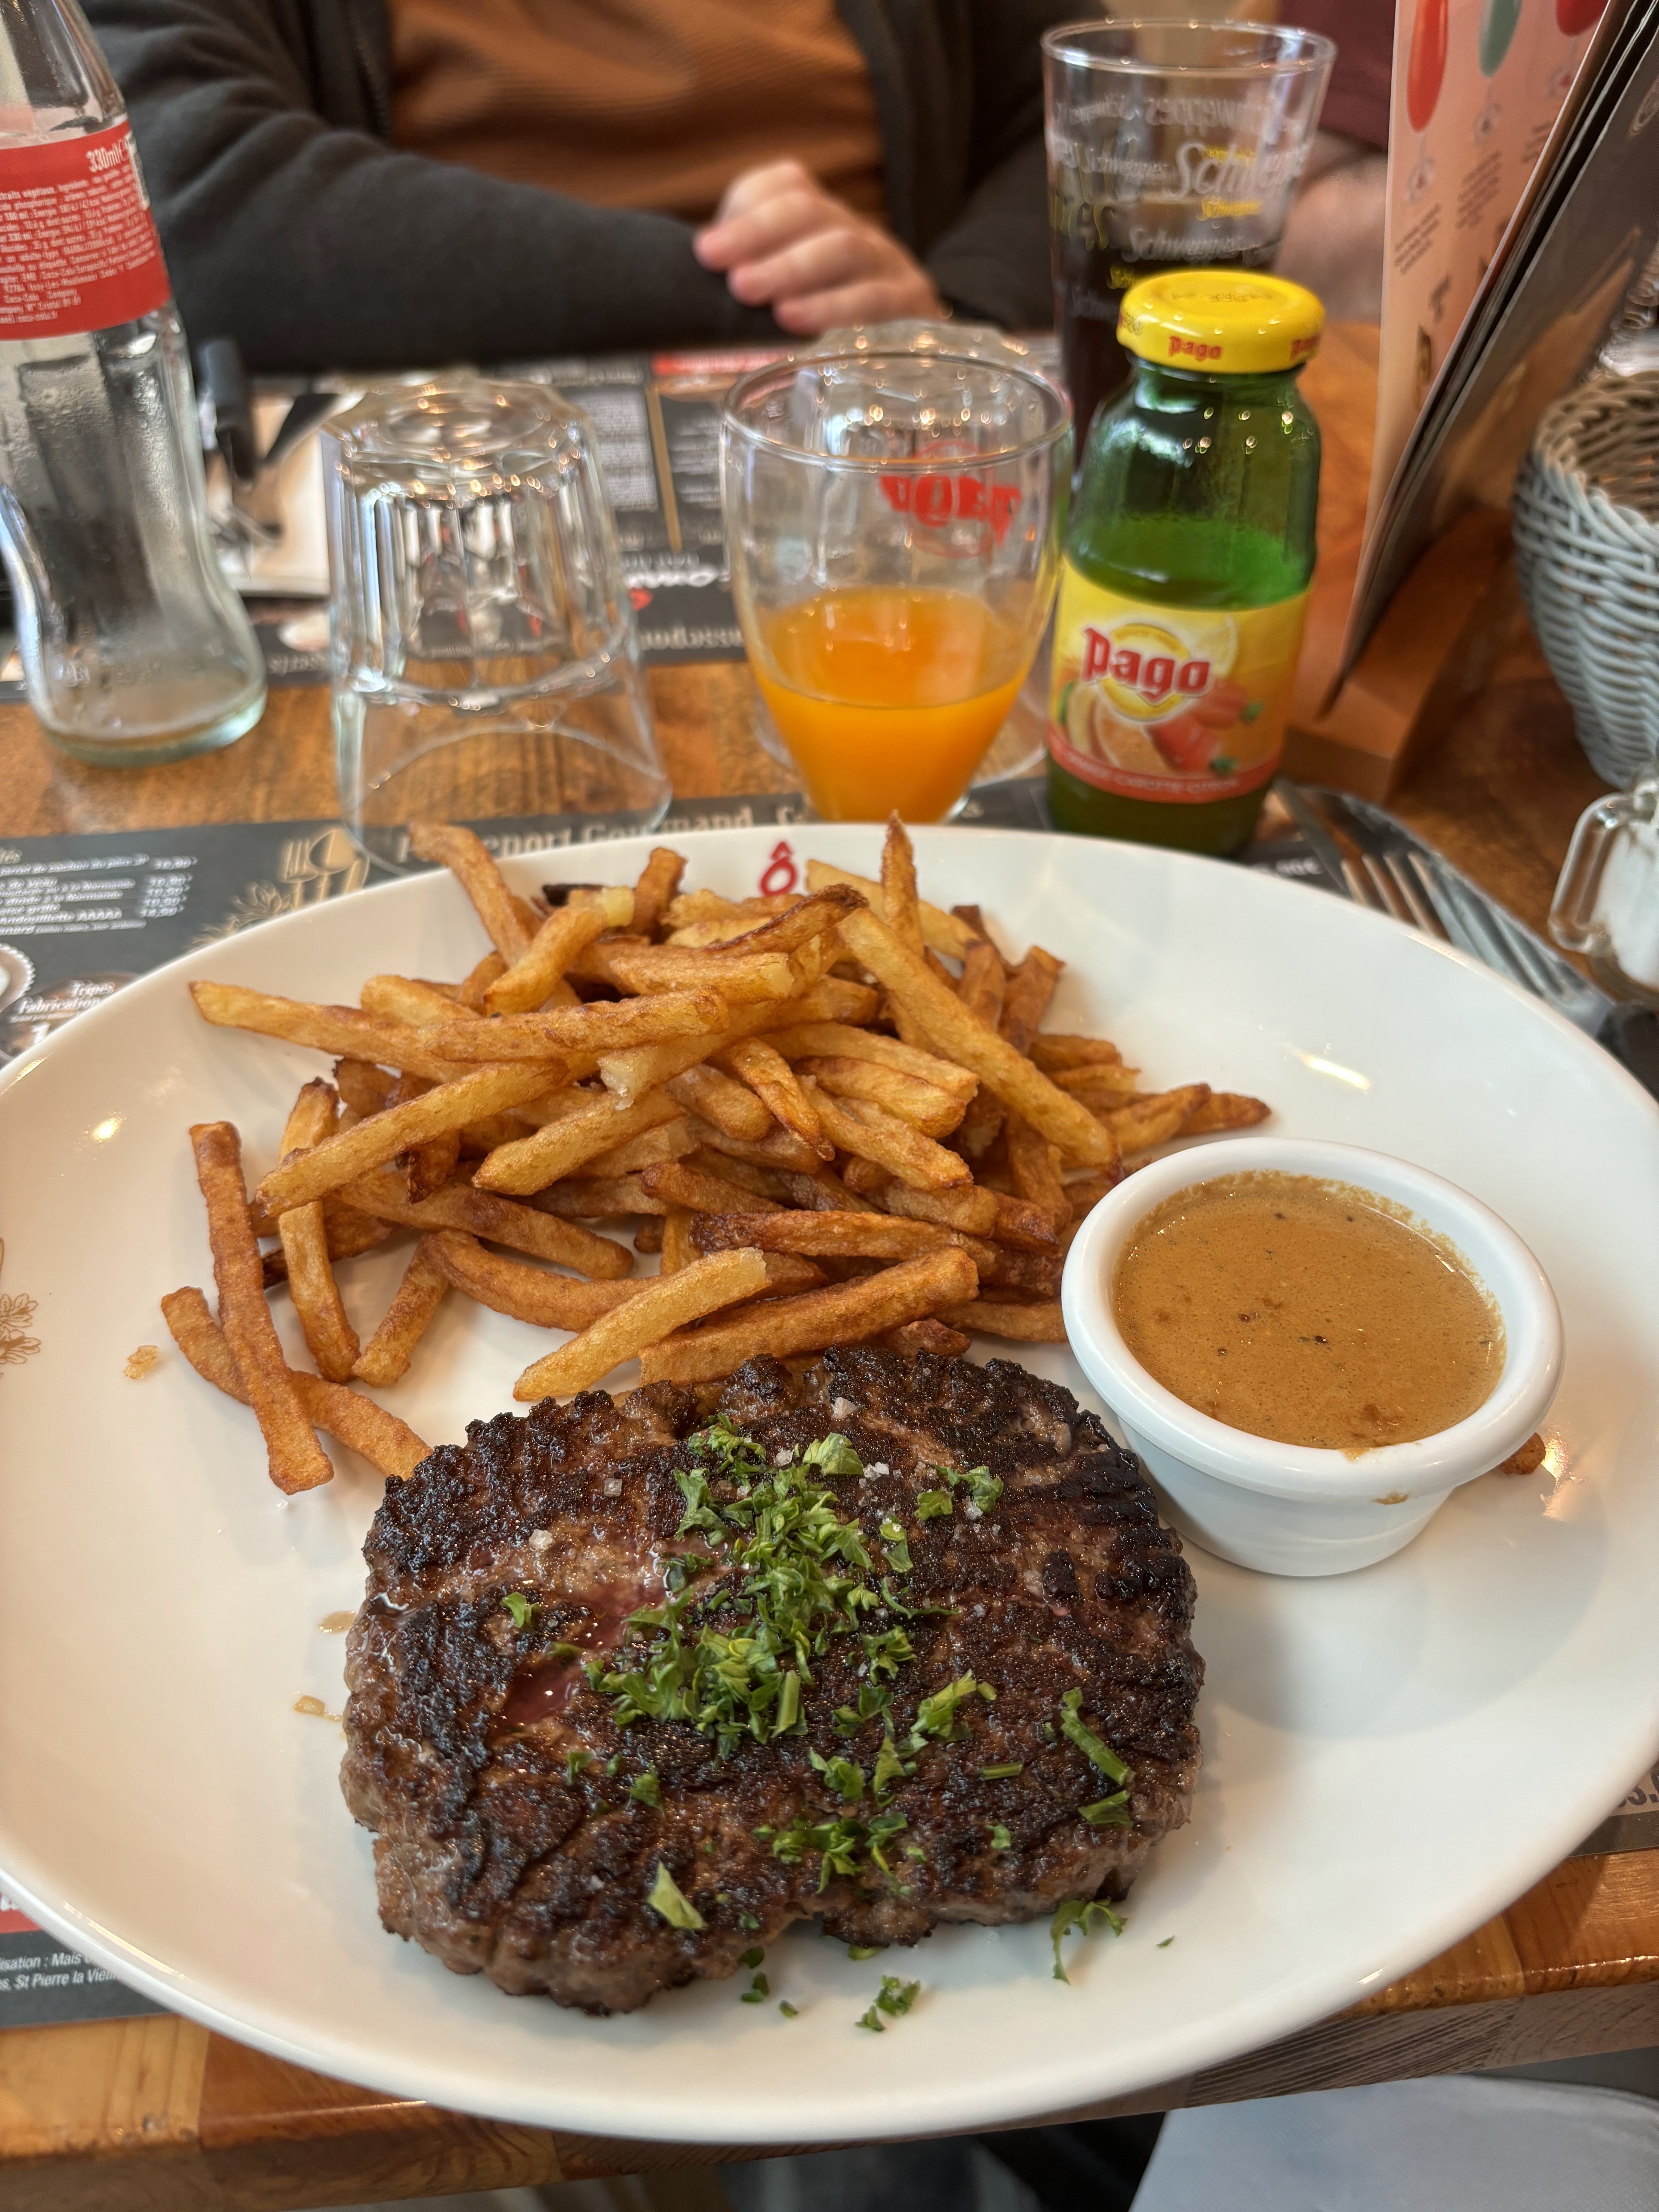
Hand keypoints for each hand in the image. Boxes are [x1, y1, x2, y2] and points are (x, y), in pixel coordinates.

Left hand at [695, 160, 943, 334]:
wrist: (909, 356)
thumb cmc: (829, 325)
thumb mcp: (784, 296)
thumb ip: (743, 279)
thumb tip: (686, 284)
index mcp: (818, 219)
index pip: (785, 185)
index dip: (747, 210)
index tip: (707, 251)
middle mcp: (851, 229)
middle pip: (809, 212)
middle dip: (761, 238)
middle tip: (729, 278)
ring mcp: (885, 262)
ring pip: (844, 247)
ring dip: (795, 270)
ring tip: (758, 299)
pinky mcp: (911, 303)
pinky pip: (877, 299)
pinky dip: (835, 309)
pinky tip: (800, 324)